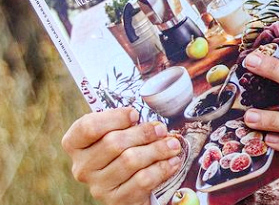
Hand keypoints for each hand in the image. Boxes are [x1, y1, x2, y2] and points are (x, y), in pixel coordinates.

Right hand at [61, 107, 182, 204]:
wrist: (127, 182)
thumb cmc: (122, 146)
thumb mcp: (116, 130)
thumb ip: (125, 122)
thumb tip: (151, 123)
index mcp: (75, 144)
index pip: (88, 127)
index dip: (114, 118)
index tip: (135, 114)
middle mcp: (82, 167)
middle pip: (113, 143)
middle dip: (143, 133)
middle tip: (162, 129)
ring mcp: (97, 186)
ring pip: (130, 161)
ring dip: (156, 150)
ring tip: (172, 144)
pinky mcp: (115, 200)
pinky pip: (142, 181)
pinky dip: (161, 168)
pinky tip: (172, 161)